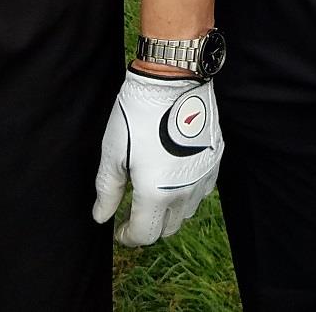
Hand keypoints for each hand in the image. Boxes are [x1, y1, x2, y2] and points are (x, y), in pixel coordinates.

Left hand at [92, 68, 222, 244]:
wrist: (172, 78)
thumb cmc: (138, 114)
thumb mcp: (113, 152)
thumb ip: (108, 190)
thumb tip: (101, 216)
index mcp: (155, 193)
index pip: (145, 234)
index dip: (128, 236)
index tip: (119, 229)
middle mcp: (183, 191)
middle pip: (168, 228)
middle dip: (150, 225)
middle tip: (135, 210)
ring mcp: (203, 175)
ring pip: (187, 210)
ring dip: (170, 210)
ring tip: (155, 191)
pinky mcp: (214, 157)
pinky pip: (203, 189)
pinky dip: (188, 191)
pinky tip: (175, 175)